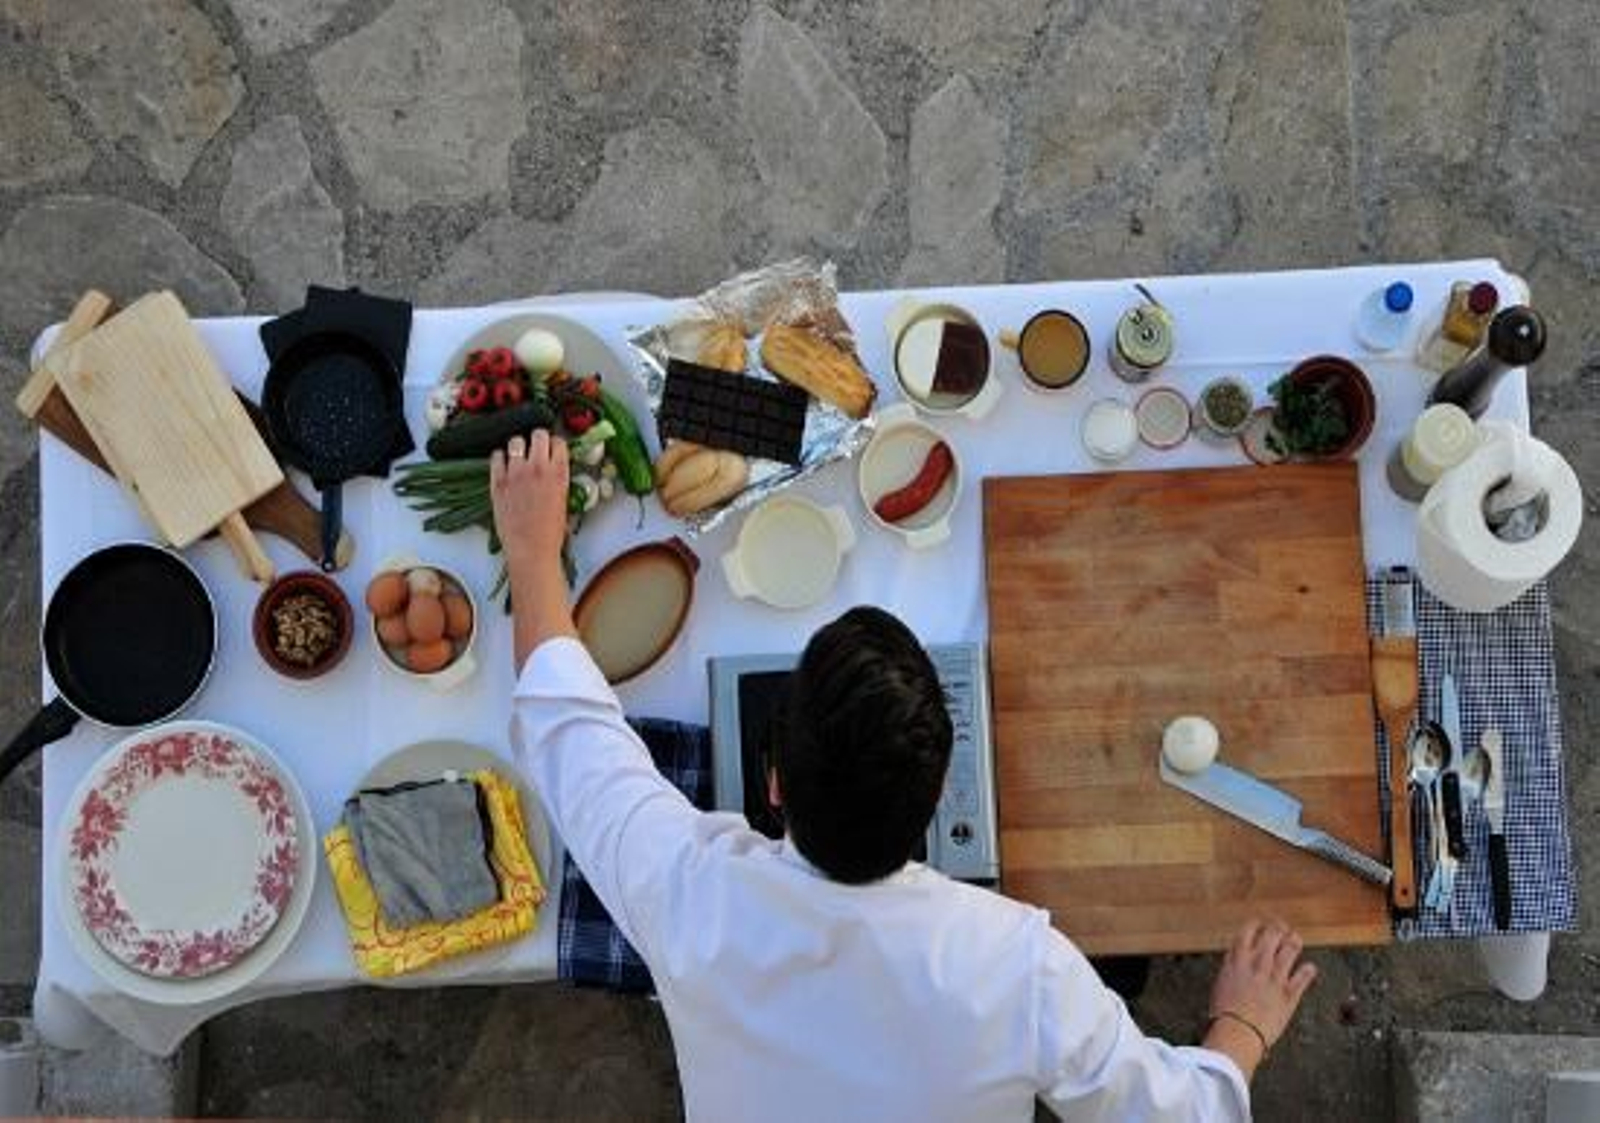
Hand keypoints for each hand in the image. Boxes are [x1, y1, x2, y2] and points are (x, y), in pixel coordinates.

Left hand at [490, 431, 568, 573]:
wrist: (531, 549)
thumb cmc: (550, 532)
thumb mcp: (564, 501)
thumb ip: (558, 479)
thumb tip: (554, 469)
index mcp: (558, 473)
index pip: (558, 441)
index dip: (555, 444)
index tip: (552, 448)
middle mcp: (537, 468)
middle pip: (538, 434)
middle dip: (538, 439)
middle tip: (536, 448)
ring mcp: (516, 473)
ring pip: (515, 441)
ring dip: (518, 447)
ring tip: (518, 457)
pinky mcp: (498, 482)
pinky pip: (496, 456)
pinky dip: (501, 458)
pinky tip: (505, 466)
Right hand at [1208, 919, 1317, 1052]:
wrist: (1238, 1032)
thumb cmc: (1225, 1014)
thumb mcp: (1221, 983)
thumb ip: (1231, 967)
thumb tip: (1236, 958)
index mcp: (1239, 959)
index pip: (1249, 930)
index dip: (1256, 924)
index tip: (1260, 924)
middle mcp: (1259, 963)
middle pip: (1273, 934)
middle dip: (1278, 928)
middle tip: (1281, 928)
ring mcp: (1276, 977)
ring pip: (1291, 948)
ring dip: (1294, 941)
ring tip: (1295, 940)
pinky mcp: (1290, 993)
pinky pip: (1305, 975)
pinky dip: (1308, 969)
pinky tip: (1309, 968)